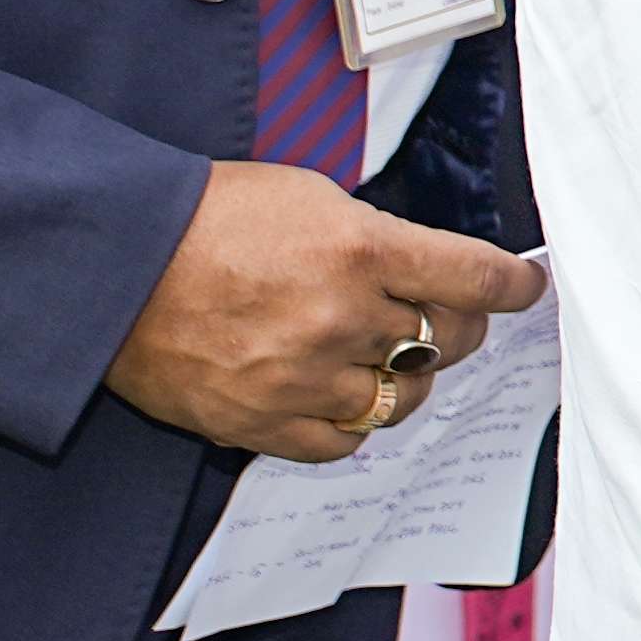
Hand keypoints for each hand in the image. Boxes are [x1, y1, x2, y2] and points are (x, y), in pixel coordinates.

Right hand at [108, 165, 542, 462]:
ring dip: (405, 379)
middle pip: (446, 341)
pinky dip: (352, 424)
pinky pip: (342, 442)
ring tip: (383, 358)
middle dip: (456, 329)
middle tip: (444, 320)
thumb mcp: (308, 197)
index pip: (474, 277)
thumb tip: (428, 270)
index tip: (526, 289)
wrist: (115, 265)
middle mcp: (341, 317)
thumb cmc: (208, 219)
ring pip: (401, 398)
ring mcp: (301, 376)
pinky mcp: (259, 422)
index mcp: (361, 248)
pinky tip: (341, 398)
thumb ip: (375, 238)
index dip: (512, 287)